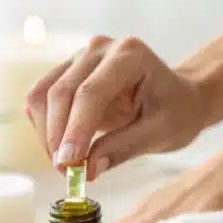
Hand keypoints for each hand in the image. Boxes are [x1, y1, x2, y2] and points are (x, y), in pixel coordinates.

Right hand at [25, 35, 213, 179]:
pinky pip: (42, 100)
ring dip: (47, 135)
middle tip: (67, 174)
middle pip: (61, 92)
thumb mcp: (160, 134)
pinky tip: (63, 150)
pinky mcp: (68, 73)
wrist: (180, 98)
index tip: (68, 164)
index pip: (91, 93)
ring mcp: (80, 58)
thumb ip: (123, 148)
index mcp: (129, 55)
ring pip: (43, 95)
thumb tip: (87, 170)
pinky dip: (45, 128)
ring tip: (66, 167)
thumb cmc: (177, 112)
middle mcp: (100, 49)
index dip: (75, 130)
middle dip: (58, 137)